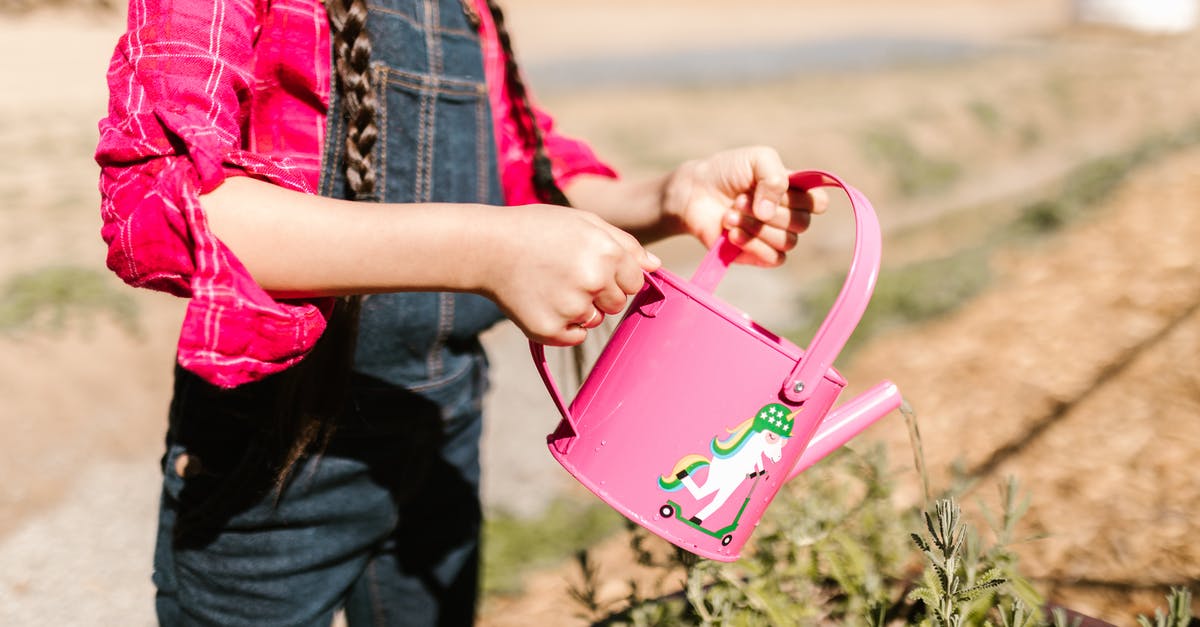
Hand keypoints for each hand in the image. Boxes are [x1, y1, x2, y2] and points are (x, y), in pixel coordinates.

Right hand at [480, 205, 659, 345]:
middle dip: (599, 292)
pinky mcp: (550, 329)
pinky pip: (573, 336)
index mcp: (607, 253)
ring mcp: (571, 308)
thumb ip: (624, 243)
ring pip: (594, 320)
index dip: (614, 273)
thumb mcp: (584, 222)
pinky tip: (542, 302)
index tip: (589, 263)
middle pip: (616, 303)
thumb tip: (655, 266)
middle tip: (565, 273)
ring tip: (550, 284)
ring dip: (579, 309)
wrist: (488, 247)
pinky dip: (562, 326)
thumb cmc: (539, 230)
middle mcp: (594, 281)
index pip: (633, 280)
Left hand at [663, 146, 827, 266]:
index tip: (780, 187)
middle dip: (770, 210)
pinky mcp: (757, 255)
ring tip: (729, 214)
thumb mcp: (756, 159)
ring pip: (787, 242)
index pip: (819, 203)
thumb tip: (769, 212)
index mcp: (794, 192)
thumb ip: (775, 176)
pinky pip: (773, 258)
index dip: (804, 199)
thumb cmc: (727, 172)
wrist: (694, 192)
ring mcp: (773, 237)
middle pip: (802, 223)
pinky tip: (731, 234)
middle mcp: (787, 216)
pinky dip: (752, 245)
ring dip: (756, 227)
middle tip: (739, 199)